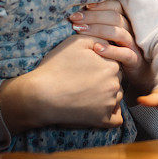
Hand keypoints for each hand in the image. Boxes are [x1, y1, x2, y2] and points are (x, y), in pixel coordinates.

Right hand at [0, 34, 123, 133]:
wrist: (40, 95)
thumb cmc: (56, 67)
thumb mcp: (76, 42)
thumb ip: (98, 38)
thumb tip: (110, 42)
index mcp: (112, 66)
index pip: (114, 63)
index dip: (101, 64)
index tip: (87, 68)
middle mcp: (115, 85)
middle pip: (117, 80)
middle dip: (106, 79)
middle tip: (85, 81)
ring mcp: (110, 104)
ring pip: (116, 98)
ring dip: (107, 96)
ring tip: (86, 94)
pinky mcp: (103, 121)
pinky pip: (116, 119)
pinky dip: (111, 115)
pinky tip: (98, 110)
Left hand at [69, 0, 148, 86]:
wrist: (132, 75)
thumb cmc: (114, 53)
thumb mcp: (106, 37)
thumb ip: (97, 25)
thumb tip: (76, 15)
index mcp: (125, 22)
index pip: (116, 6)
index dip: (100, 5)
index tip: (83, 6)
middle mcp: (131, 31)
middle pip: (114, 17)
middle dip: (93, 16)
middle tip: (74, 19)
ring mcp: (133, 46)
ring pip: (119, 33)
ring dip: (98, 30)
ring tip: (80, 31)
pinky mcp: (135, 61)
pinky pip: (124, 53)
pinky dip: (110, 50)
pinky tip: (96, 48)